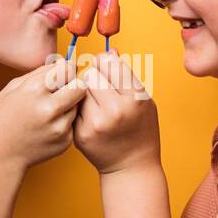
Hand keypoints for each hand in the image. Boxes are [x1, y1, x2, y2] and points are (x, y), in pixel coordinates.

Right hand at [0, 57, 84, 172]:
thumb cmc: (0, 119)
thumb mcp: (12, 88)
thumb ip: (39, 73)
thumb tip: (61, 63)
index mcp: (34, 90)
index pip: (67, 69)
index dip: (66, 69)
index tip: (63, 72)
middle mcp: (50, 108)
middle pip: (81, 86)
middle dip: (74, 85)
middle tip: (63, 89)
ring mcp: (59, 127)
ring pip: (78, 106)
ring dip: (69, 105)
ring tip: (48, 112)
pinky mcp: (65, 142)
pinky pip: (73, 123)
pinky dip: (64, 122)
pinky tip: (46, 127)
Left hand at [73, 48, 160, 174]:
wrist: (131, 167)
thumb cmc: (141, 129)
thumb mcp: (144, 100)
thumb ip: (127, 75)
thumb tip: (109, 50)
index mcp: (134, 98)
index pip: (110, 62)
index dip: (106, 62)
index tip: (107, 68)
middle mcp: (115, 110)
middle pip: (90, 74)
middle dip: (94, 77)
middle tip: (101, 88)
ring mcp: (96, 124)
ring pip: (78, 90)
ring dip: (85, 92)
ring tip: (97, 103)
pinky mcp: (80, 134)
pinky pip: (73, 108)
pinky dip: (79, 108)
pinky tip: (90, 117)